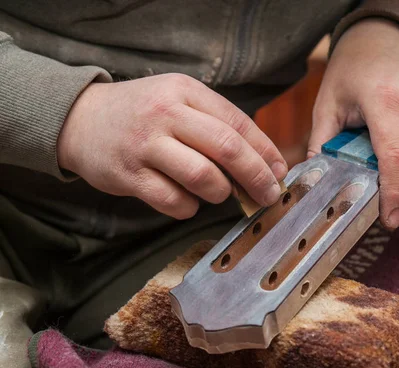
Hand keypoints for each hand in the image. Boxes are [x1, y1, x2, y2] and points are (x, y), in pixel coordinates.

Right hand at [57, 74, 287, 218]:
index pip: (238, 122)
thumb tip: (264, 163)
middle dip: (256, 176)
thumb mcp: (179, 101)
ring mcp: (145, 145)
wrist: (80, 120)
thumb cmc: (143, 114)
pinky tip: (188, 201)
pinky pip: (174, 201)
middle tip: (268, 194)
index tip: (280, 171)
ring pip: (203, 177)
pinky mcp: (128, 175)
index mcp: (186, 92)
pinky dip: (190, 208)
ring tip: (219, 193)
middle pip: (228, 148)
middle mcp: (166, 113)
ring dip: (221, 193)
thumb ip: (217, 125)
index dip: (266, 151)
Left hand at [309, 19, 398, 229]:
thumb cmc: (353, 71)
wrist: (386, 37)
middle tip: (386, 191)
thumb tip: (315, 180)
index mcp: (384, 98)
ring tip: (397, 167)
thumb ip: (321, 143)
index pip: (396, 158)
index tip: (389, 219)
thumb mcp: (328, 102)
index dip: (393, 195)